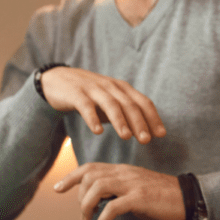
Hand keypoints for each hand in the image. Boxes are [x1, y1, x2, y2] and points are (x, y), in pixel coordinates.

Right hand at [39, 66, 164, 143]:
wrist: (58, 79)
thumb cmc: (90, 95)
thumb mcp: (110, 102)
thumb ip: (125, 114)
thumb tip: (145, 133)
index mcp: (122, 89)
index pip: (143, 102)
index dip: (153, 118)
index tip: (161, 134)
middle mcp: (111, 87)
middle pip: (129, 105)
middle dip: (139, 123)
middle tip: (146, 140)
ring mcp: (93, 89)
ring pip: (111, 105)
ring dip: (120, 121)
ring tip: (127, 137)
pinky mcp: (76, 94)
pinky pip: (86, 106)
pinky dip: (92, 118)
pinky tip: (98, 131)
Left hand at [53, 163, 183, 219]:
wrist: (187, 197)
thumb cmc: (162, 196)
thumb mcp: (136, 188)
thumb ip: (119, 190)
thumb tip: (101, 202)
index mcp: (124, 170)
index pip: (92, 167)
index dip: (72, 176)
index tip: (58, 188)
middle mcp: (126, 173)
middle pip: (91, 175)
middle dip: (79, 195)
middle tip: (84, 213)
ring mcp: (133, 184)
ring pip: (98, 186)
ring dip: (87, 205)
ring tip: (89, 219)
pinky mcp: (140, 198)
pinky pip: (113, 207)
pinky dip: (102, 219)